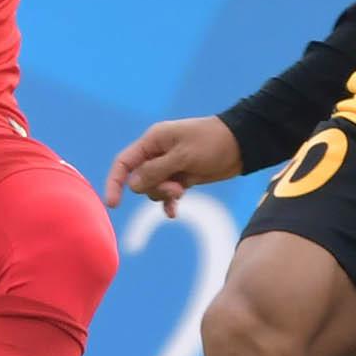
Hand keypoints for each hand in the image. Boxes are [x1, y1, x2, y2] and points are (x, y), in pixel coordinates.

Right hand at [100, 116, 241, 218]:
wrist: (242, 144)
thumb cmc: (213, 143)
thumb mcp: (183, 157)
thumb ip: (156, 171)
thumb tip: (132, 185)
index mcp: (153, 141)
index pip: (124, 163)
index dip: (115, 182)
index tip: (113, 204)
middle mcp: (157, 153)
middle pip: (139, 179)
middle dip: (154, 188)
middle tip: (176, 189)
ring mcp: (169, 165)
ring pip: (153, 188)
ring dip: (164, 194)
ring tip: (183, 191)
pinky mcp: (182, 177)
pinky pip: (167, 194)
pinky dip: (169, 203)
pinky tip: (174, 213)